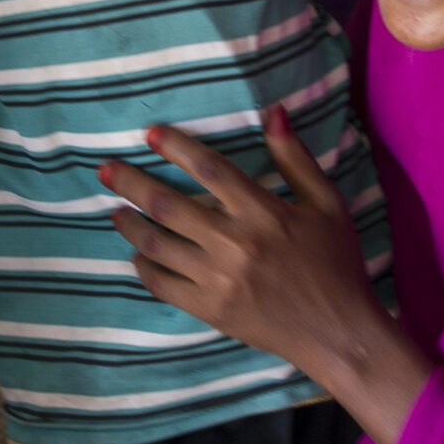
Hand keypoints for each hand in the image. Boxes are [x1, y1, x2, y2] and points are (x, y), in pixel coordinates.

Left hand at [102, 109, 431, 443]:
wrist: (338, 331)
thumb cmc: (336, 263)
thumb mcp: (326, 204)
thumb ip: (295, 158)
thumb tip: (272, 112)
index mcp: (263, 212)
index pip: (209, 169)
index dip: (176, 148)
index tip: (149, 134)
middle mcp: (235, 243)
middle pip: (168, 205)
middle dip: (131, 182)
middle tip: (105, 169)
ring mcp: (218, 279)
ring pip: (157, 244)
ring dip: (129, 224)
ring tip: (114, 210)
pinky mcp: (210, 310)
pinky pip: (162, 285)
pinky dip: (143, 267)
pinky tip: (137, 254)